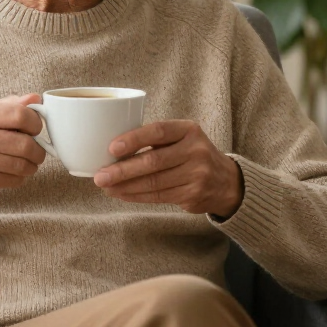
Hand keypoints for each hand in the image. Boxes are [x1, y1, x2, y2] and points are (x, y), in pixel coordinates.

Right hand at [0, 95, 45, 207]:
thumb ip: (7, 106)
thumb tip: (36, 98)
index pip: (20, 115)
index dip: (36, 123)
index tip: (36, 128)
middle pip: (25, 144)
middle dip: (38, 150)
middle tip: (36, 150)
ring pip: (23, 165)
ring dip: (31, 165)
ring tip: (27, 162)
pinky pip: (14, 180)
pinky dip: (20, 177)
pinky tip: (12, 172)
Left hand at [93, 120, 243, 217]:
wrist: (226, 181)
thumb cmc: (190, 154)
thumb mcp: (181, 137)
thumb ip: (154, 140)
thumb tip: (112, 150)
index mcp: (189, 129)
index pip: (158, 131)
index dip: (134, 139)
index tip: (111, 148)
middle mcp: (196, 151)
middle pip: (153, 162)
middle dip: (122, 170)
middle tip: (100, 176)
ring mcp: (197, 174)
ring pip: (154, 183)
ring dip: (125, 186)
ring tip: (106, 186)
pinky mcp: (193, 195)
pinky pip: (158, 196)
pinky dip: (136, 196)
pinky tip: (121, 194)